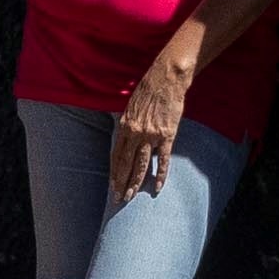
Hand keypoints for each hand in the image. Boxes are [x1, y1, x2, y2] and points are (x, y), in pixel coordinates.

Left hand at [110, 49, 195, 203]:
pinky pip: (163, 159)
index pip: (116, 155)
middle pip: (125, 163)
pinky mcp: (167, 135)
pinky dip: (160, 174)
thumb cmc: (148, 90)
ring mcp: (151, 135)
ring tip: (131, 197)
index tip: (112, 185)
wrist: (166, 78)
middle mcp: (135, 133)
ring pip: (141, 164)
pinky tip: (156, 187)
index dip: (113, 172)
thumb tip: (124, 138)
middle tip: (118, 199)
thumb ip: (127, 124)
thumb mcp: (130, 107)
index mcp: (124, 126)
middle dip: (121, 183)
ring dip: (135, 182)